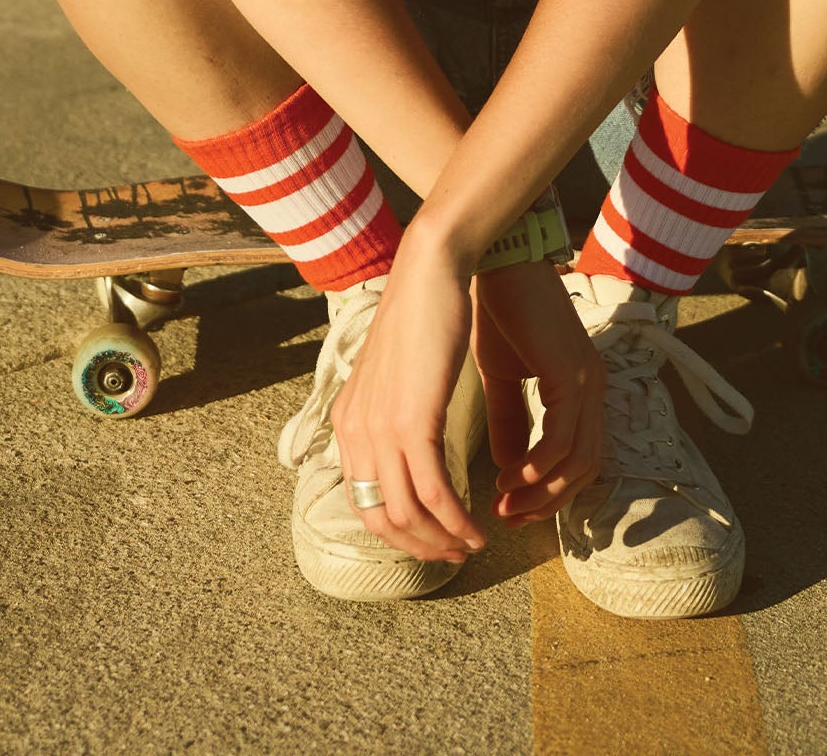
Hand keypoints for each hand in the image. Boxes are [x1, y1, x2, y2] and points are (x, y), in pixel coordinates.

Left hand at [326, 248, 486, 565]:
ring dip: (443, 540)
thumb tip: (409, 449)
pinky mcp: (411, 423)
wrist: (427, 273)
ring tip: (474, 543)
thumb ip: (392, 413)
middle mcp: (355, 432)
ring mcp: (379, 430)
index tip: (435, 537)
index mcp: (348, 422)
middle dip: (421, 546)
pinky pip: (434, 493)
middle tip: (457, 552)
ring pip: (407, 515)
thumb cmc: (422, 316)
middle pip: (381, 519)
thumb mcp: (397, 374)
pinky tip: (478, 526)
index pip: (364, 500)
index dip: (400, 532)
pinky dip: (457, 520)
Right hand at [470, 258, 602, 523]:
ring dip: (541, 492)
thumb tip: (508, 467)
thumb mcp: (500, 375)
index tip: (509, 509)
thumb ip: (509, 419)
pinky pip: (563, 439)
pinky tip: (507, 476)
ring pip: (579, 462)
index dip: (548, 492)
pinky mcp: (570, 374)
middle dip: (545, 502)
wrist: (495, 262)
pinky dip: (537, 467)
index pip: (578, 458)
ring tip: (503, 503)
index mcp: (578, 386)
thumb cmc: (496, 310)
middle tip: (506, 517)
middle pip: (584, 469)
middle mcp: (591, 386)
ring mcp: (585, 379)